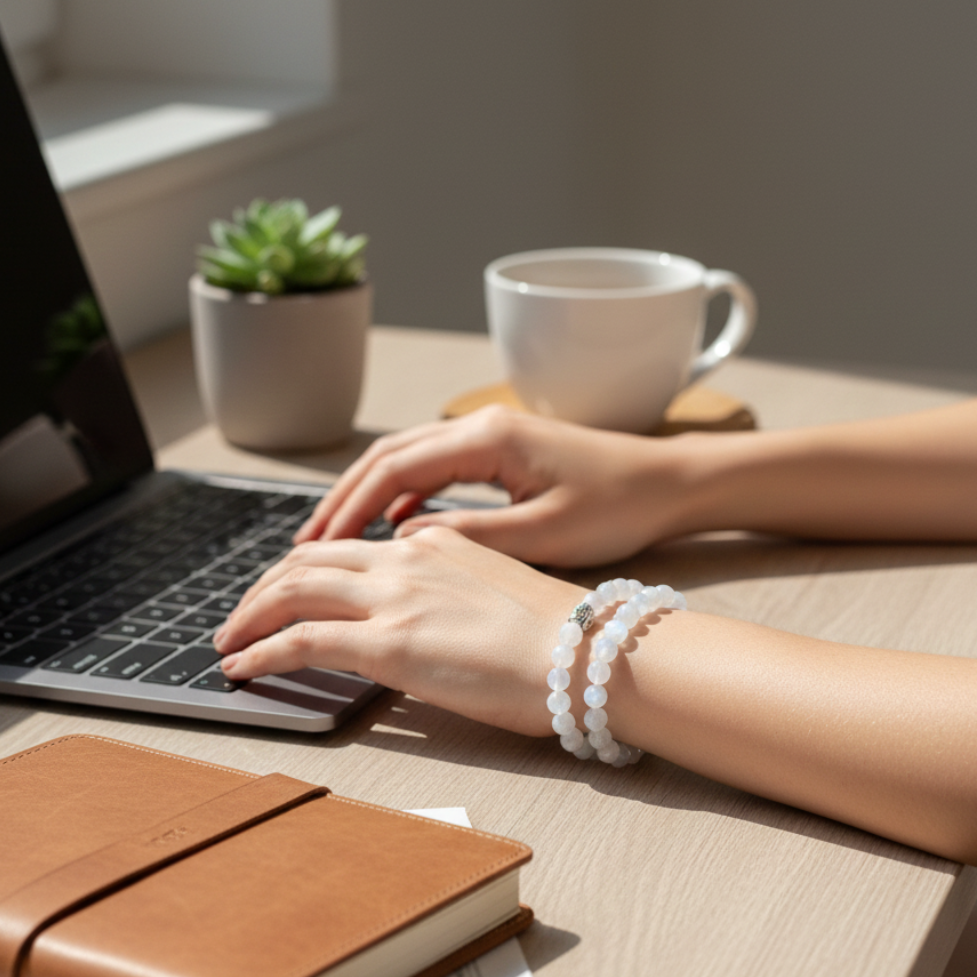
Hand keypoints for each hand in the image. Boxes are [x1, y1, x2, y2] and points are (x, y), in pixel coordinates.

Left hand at [214, 526, 582, 734]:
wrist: (591, 654)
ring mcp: (394, 598)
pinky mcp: (388, 645)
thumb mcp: (499, 592)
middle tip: (239, 615)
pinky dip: (261, 652)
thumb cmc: (563, 637)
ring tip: (227, 642)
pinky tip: (242, 669)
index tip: (283, 591)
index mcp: (434, 543)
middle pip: (307, 560)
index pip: (348, 547)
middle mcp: (406, 558)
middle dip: (262, 588)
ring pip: (292, 590)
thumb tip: (427, 618)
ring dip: (250, 615)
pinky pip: (300, 641)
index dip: (304, 567)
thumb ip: (452, 591)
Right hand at [293, 406, 693, 566]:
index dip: (348, 507)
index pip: (394, 469)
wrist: (670, 482)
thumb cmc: (619, 506)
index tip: (315, 545)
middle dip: (343, 499)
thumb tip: (402, 546)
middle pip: (389, 457)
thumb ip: (470, 538)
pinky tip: (394, 529)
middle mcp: (481, 429)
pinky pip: (437, 470)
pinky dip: (405, 497)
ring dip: (369, 497)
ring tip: (335, 539)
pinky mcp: (504, 454)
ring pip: (408, 461)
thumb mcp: (544, 533)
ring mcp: (492, 438)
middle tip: (305, 544)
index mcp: (487, 441)